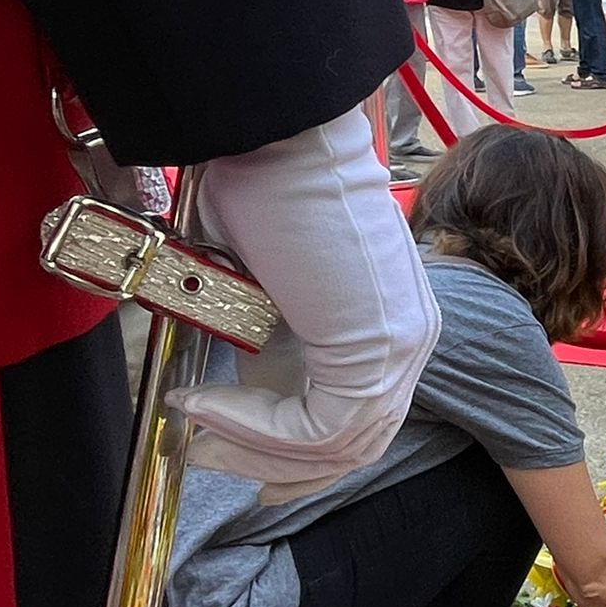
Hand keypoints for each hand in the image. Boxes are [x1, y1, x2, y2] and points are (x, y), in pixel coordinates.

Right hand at [167, 113, 438, 494]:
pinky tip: (200, 405)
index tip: (244, 464)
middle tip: (209, 462)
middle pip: (356, 443)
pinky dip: (251, 428)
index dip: (305, 455)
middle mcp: (411, 339)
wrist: (282, 137)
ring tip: (194, 434)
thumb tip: (227, 387)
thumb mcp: (266, 282)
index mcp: (396, 320)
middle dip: (279, 469)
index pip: (364, 417)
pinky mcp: (376, 352)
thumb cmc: (268, 186)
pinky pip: (315, 428)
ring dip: (252, 448)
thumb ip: (266, 337)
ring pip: (335, 445)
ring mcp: (401, 347)